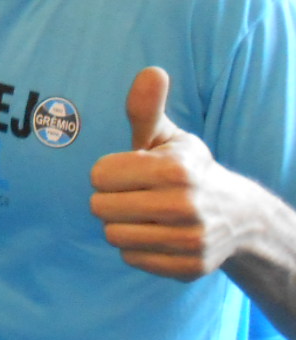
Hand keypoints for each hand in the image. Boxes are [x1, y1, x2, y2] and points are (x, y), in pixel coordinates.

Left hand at [90, 67, 258, 280]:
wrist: (240, 216)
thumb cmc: (187, 169)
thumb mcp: (168, 137)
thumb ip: (146, 109)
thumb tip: (151, 71)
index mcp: (175, 169)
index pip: (99, 176)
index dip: (108, 173)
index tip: (128, 171)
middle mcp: (185, 205)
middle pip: (100, 208)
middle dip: (110, 199)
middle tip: (133, 195)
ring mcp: (189, 240)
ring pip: (113, 236)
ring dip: (121, 225)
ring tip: (144, 215)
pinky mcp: (189, 268)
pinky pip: (132, 259)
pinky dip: (137, 249)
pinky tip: (157, 235)